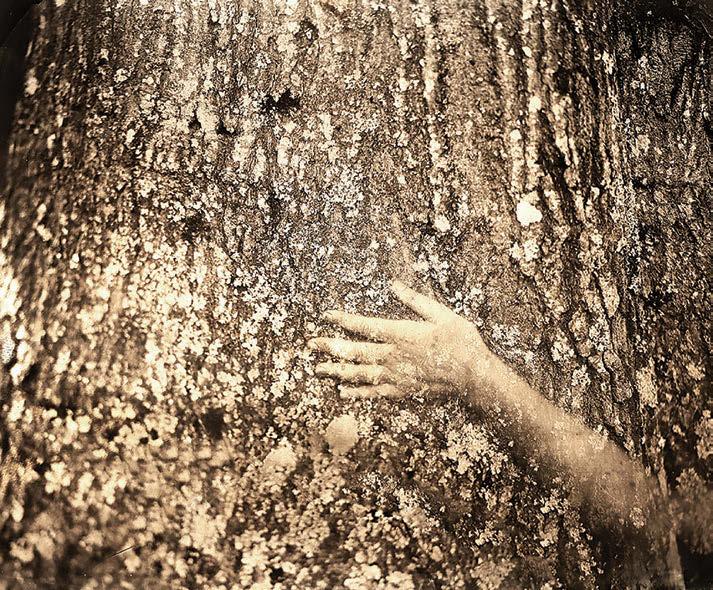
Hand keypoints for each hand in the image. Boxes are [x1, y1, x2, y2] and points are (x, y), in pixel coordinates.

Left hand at [308, 280, 494, 399]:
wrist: (474, 376)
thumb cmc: (460, 341)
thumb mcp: (441, 314)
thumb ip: (415, 300)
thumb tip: (394, 285)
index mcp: (400, 333)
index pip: (363, 325)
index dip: (342, 320)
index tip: (327, 316)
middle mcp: (392, 355)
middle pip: (353, 351)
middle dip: (329, 346)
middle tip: (310, 344)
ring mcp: (394, 376)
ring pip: (357, 373)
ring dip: (336, 370)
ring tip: (318, 368)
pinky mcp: (401, 391)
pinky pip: (373, 393)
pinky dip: (356, 393)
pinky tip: (342, 392)